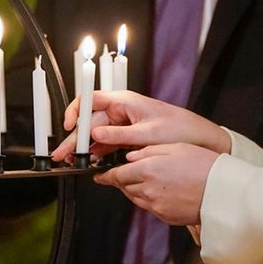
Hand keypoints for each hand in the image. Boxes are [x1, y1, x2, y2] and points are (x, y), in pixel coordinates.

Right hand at [51, 90, 228, 162]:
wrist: (199, 139)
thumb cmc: (179, 129)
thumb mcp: (148, 133)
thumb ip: (120, 135)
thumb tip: (96, 135)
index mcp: (124, 101)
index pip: (91, 100)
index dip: (76, 112)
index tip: (69, 127)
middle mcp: (121, 111)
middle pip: (90, 122)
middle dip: (75, 138)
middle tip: (63, 155)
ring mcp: (123, 124)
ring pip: (96, 135)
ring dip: (84, 148)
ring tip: (72, 162)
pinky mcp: (127, 138)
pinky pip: (107, 144)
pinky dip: (97, 153)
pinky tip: (90, 163)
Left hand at [93, 143, 220, 225]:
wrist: (223, 191)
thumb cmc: (204, 166)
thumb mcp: (175, 147)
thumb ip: (148, 151)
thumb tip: (129, 156)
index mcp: (149, 169)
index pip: (118, 174)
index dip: (106, 174)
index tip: (100, 174)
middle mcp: (149, 189)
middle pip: (124, 187)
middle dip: (120, 181)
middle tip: (122, 174)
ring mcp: (156, 205)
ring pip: (134, 198)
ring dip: (133, 190)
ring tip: (143, 181)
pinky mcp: (164, 216)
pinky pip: (148, 207)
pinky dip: (147, 200)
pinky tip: (158, 191)